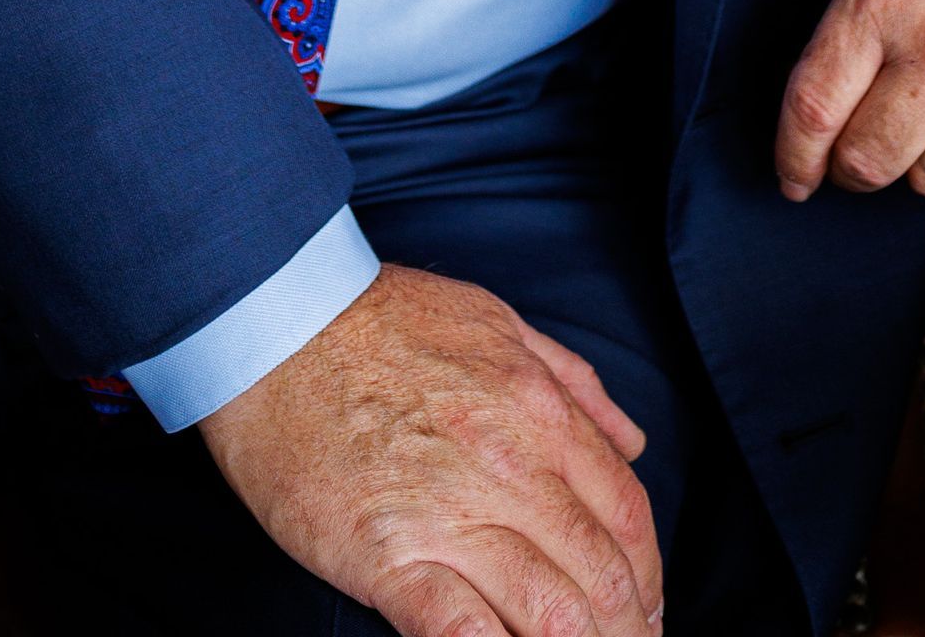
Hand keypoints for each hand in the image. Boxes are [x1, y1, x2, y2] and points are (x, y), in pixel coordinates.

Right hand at [200, 260, 663, 636]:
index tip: (646, 607)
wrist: (276, 324)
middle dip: (627, 627)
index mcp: (539, 409)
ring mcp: (449, 516)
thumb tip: (629, 439)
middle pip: (600, 572)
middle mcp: (510, 465)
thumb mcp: (495, 321)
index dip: (648, 573)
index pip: (626, 511)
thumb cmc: (381, 320)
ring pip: (549, 612)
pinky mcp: (388, 559)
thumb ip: (571, 380)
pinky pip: (462, 632)